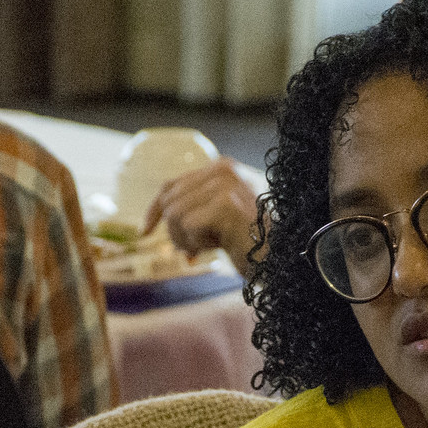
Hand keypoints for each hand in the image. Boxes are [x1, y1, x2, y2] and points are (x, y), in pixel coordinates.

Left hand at [142, 159, 261, 276]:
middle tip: (196, 249)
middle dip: (176, 233)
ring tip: (210, 246)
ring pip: (175, 215)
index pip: (171, 185)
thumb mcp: (216, 218)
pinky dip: (198, 243)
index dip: (154, 210)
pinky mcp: (225, 204)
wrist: (282, 258)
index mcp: (221, 168)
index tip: (145, 231)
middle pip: (170, 202)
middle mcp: (222, 170)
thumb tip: (157, 219)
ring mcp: (225, 185)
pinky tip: (219, 246)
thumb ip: (193, 208)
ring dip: (187, 240)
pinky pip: (188, 226)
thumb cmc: (251, 242)